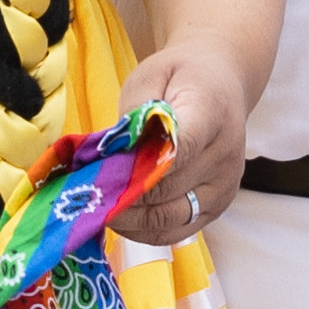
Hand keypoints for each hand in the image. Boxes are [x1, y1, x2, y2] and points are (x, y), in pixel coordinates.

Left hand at [113, 36, 258, 238]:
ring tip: (97, 208)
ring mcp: (224, 186)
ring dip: (129, 219)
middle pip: (167, 189)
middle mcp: (225, 155)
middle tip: (84, 194)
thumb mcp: (151, 76)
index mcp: (211, 112)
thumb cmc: (179, 77)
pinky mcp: (218, 207)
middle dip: (121, 194)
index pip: (178, 150)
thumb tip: (114, 154)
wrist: (221, 83)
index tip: (100, 172)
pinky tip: (120, 219)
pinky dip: (144, 231)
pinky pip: (177, 231)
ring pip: (170, 218)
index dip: (137, 168)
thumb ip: (135, 114)